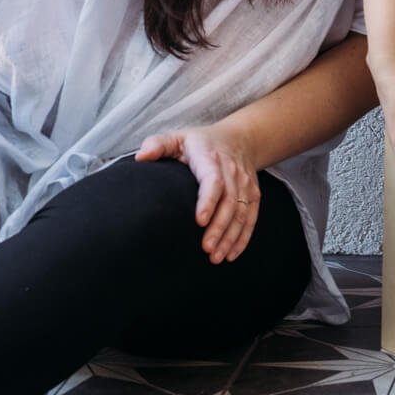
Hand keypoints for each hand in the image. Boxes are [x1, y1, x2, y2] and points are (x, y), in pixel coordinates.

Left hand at [135, 123, 261, 264]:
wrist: (240, 138)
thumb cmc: (201, 142)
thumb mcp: (178, 137)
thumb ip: (158, 145)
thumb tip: (141, 157)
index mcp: (210, 158)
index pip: (213, 180)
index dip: (208, 201)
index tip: (199, 221)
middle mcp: (231, 171)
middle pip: (230, 201)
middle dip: (219, 227)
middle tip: (206, 249)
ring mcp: (245, 183)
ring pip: (242, 212)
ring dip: (230, 236)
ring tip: (216, 257)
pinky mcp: (253, 194)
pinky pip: (251, 217)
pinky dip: (243, 237)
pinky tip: (232, 254)